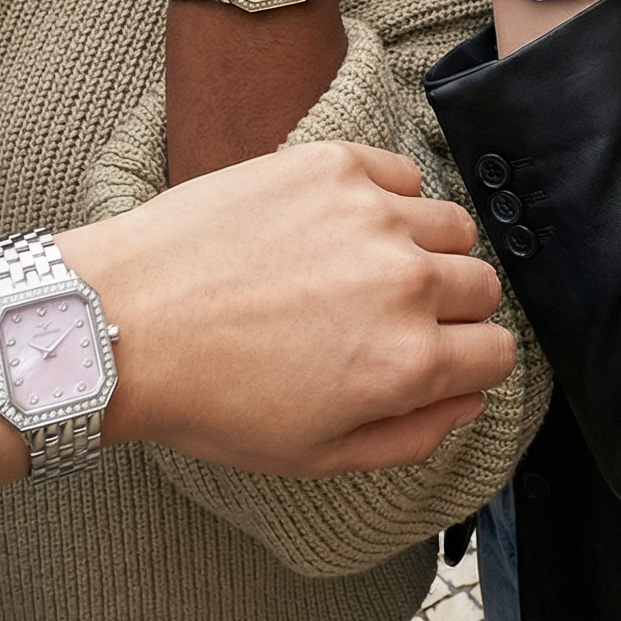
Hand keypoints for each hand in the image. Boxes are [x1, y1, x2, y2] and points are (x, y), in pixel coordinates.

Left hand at [0, 141, 515, 492]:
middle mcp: (406, 282)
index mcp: (407, 362)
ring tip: (364, 269)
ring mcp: (371, 214)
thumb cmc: (208, 397)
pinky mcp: (334, 164)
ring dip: (425, 250)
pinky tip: (341, 226)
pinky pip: (403, 173)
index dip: (468, 363)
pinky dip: (389, 198)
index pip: (498, 353)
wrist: (123, 319)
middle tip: (386, 318)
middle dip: (450, 309)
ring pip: (452, 226)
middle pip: (482, 286)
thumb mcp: (314, 455)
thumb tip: (464, 403)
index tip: (435, 359)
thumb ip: (410, 436)